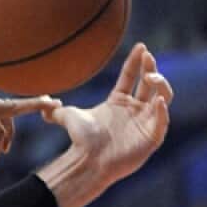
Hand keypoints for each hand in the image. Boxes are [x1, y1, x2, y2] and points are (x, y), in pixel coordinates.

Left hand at [42, 43, 172, 186]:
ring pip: (163, 96)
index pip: (131, 76)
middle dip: (151, 68)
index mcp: (119, 101)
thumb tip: (43, 103)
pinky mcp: (152, 137)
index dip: (136, 61)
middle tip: (147, 57)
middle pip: (150, 83)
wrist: (87, 160)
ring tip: (150, 76)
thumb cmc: (81, 140)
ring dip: (161, 84)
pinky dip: (161, 110)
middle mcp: (135, 109)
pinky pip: (162, 120)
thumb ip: (56, 110)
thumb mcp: (68, 118)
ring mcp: (146, 122)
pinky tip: (156, 100)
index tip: (141, 46)